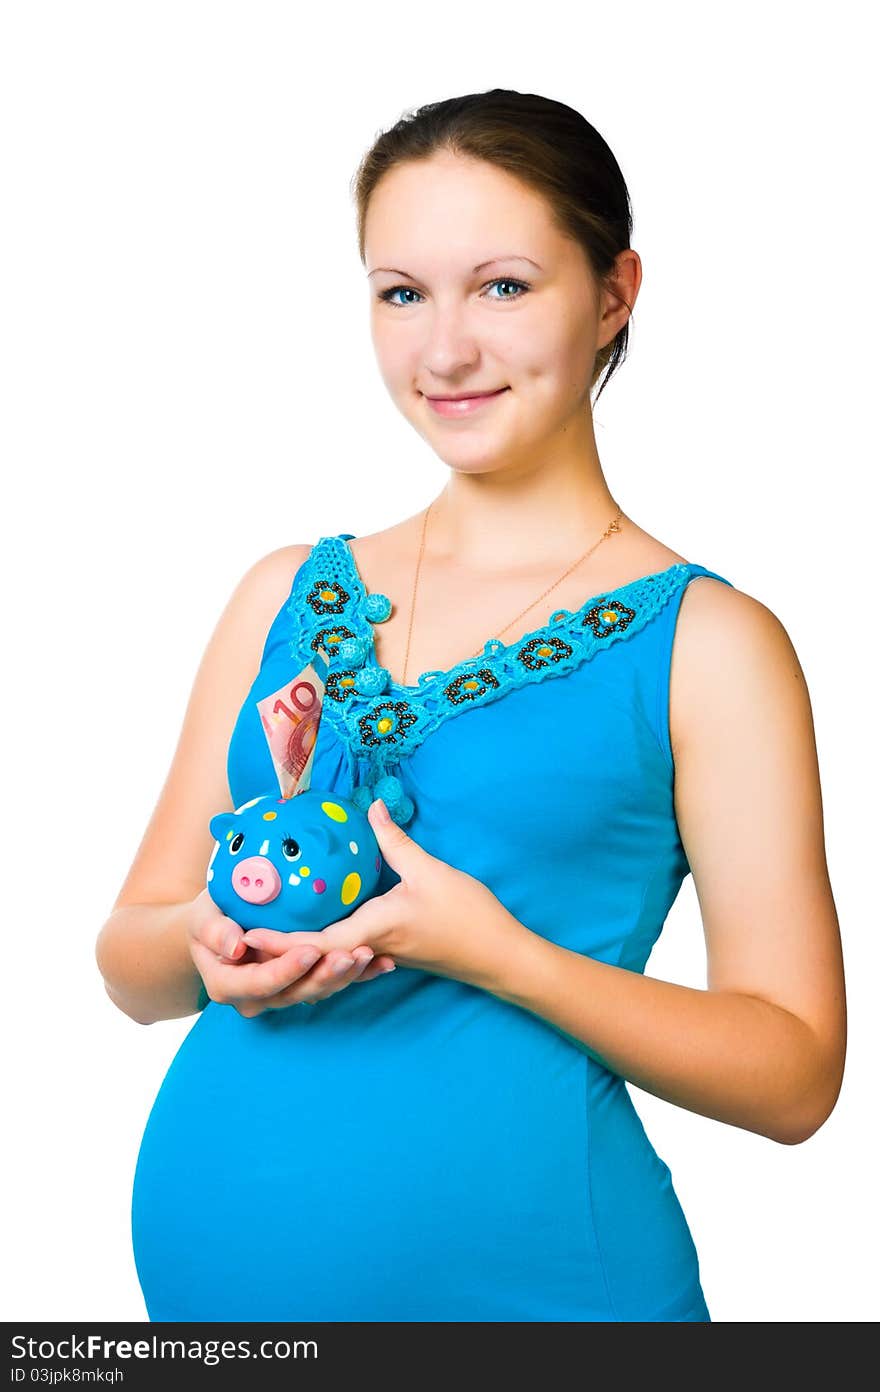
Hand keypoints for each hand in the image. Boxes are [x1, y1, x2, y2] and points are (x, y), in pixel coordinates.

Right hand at [186, 887, 395, 1016]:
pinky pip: (332, 982)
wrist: (219, 927)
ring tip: (370, 955)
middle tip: (351, 954)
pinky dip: (358, 974)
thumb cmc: (209, 918)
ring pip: (318, 991)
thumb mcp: (203, 918)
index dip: (286, 970)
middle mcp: (257, 999)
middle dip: (326, 975)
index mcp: (228, 986)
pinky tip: (385, 964)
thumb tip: (235, 946)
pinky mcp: (303, 984)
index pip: (260, 983)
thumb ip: (214, 931)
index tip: (309, 951)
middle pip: (295, 992)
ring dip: (347, 976)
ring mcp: (282, 994)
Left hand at [241, 799, 527, 988]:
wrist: (500, 956)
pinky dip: (324, 946)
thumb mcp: (430, 872)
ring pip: (329, 955)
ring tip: (266, 933)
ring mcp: (382, 954)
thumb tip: (373, 806)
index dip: (278, 940)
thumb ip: (396, 841)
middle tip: (239, 934)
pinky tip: (314, 932)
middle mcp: (372, 947)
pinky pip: (348, 952)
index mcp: (375, 929)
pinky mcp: (392, 953)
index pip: (315, 942)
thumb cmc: (468, 916)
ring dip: (297, 948)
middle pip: (313, 952)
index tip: (245, 933)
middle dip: (277, 945)